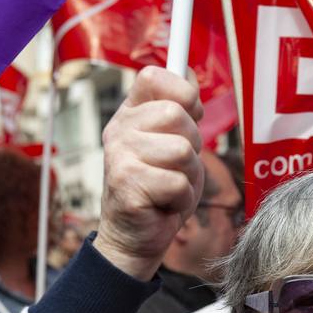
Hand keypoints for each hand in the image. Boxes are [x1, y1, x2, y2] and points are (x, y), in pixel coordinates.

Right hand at [94, 66, 203, 280]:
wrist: (134, 238)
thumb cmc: (159, 190)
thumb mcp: (174, 143)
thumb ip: (181, 111)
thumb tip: (191, 74)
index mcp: (130, 114)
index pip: (154, 76)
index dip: (183, 92)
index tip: (190, 115)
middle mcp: (119, 130)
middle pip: (176, 115)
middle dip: (192, 144)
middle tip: (177, 166)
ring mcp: (119, 156)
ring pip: (182, 150)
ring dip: (189, 175)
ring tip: (170, 187)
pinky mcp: (127, 184)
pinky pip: (178, 183)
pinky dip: (182, 198)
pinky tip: (165, 204)